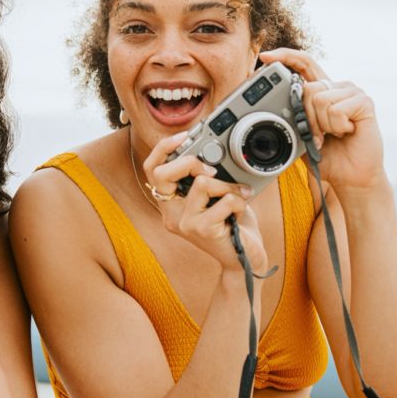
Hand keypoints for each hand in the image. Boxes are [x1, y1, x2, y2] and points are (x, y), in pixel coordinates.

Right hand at [141, 133, 266, 272]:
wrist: (245, 260)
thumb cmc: (232, 226)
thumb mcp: (214, 197)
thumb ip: (205, 178)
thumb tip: (212, 151)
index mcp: (170, 202)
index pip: (151, 169)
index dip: (163, 148)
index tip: (184, 136)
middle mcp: (171, 214)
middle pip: (162, 173)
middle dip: (191, 162)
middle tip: (213, 171)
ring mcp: (184, 223)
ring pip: (202, 183)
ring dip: (227, 185)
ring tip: (238, 195)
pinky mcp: (201, 230)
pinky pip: (224, 200)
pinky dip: (239, 200)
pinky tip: (240, 211)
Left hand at [259, 49, 386, 189]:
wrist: (350, 177)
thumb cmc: (328, 156)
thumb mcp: (301, 133)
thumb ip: (292, 114)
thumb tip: (274, 101)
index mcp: (322, 91)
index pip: (303, 63)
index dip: (285, 56)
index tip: (265, 57)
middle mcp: (337, 87)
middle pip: (308, 88)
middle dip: (306, 118)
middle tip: (318, 136)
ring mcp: (352, 92)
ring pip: (320, 99)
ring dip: (322, 125)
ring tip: (334, 135)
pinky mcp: (364, 101)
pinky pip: (336, 109)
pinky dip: (337, 126)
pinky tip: (347, 132)